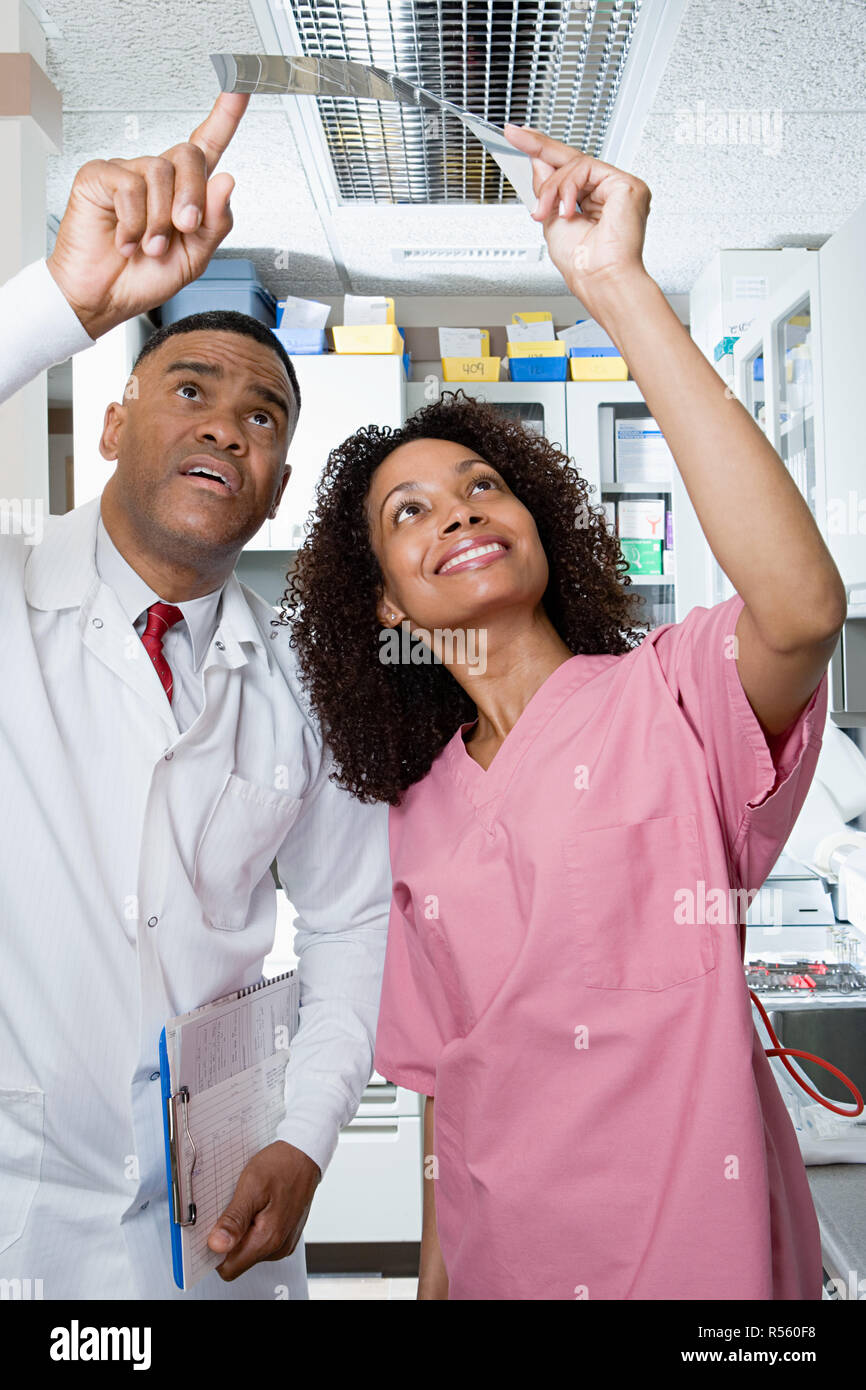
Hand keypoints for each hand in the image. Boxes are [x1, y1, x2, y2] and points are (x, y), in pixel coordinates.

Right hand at [47, 91, 249, 340]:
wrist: (104, 299)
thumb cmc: (144, 278)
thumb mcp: (194, 258)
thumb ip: (215, 222)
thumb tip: (226, 181)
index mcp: (185, 193)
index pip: (209, 143)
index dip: (226, 114)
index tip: (241, 85)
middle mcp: (158, 176)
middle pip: (190, 155)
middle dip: (193, 198)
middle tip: (183, 230)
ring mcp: (128, 172)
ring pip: (160, 172)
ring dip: (160, 220)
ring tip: (149, 246)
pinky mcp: (100, 176)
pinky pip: (130, 185)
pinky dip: (134, 222)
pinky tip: (126, 239)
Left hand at [206, 1140, 320, 1280]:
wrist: (305, 1153)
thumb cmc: (282, 1165)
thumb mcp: (251, 1186)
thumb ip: (234, 1220)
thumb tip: (216, 1245)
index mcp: (268, 1239)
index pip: (229, 1269)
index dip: (215, 1252)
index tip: (212, 1231)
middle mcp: (278, 1247)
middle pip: (238, 1260)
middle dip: (229, 1239)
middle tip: (232, 1210)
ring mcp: (284, 1243)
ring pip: (249, 1250)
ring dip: (242, 1232)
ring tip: (248, 1204)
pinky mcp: (286, 1236)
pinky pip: (261, 1241)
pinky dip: (254, 1227)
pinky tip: (258, 1207)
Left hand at [503, 124, 651, 309]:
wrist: (599, 280)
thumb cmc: (582, 264)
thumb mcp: (551, 219)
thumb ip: (547, 189)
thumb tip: (537, 161)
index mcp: (594, 203)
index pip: (568, 171)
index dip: (542, 151)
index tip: (517, 138)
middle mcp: (609, 193)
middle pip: (571, 160)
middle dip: (539, 148)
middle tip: (514, 135)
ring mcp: (619, 187)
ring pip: (575, 165)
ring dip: (552, 188)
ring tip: (545, 212)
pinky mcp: (627, 185)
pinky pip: (586, 168)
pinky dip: (568, 188)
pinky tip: (565, 209)